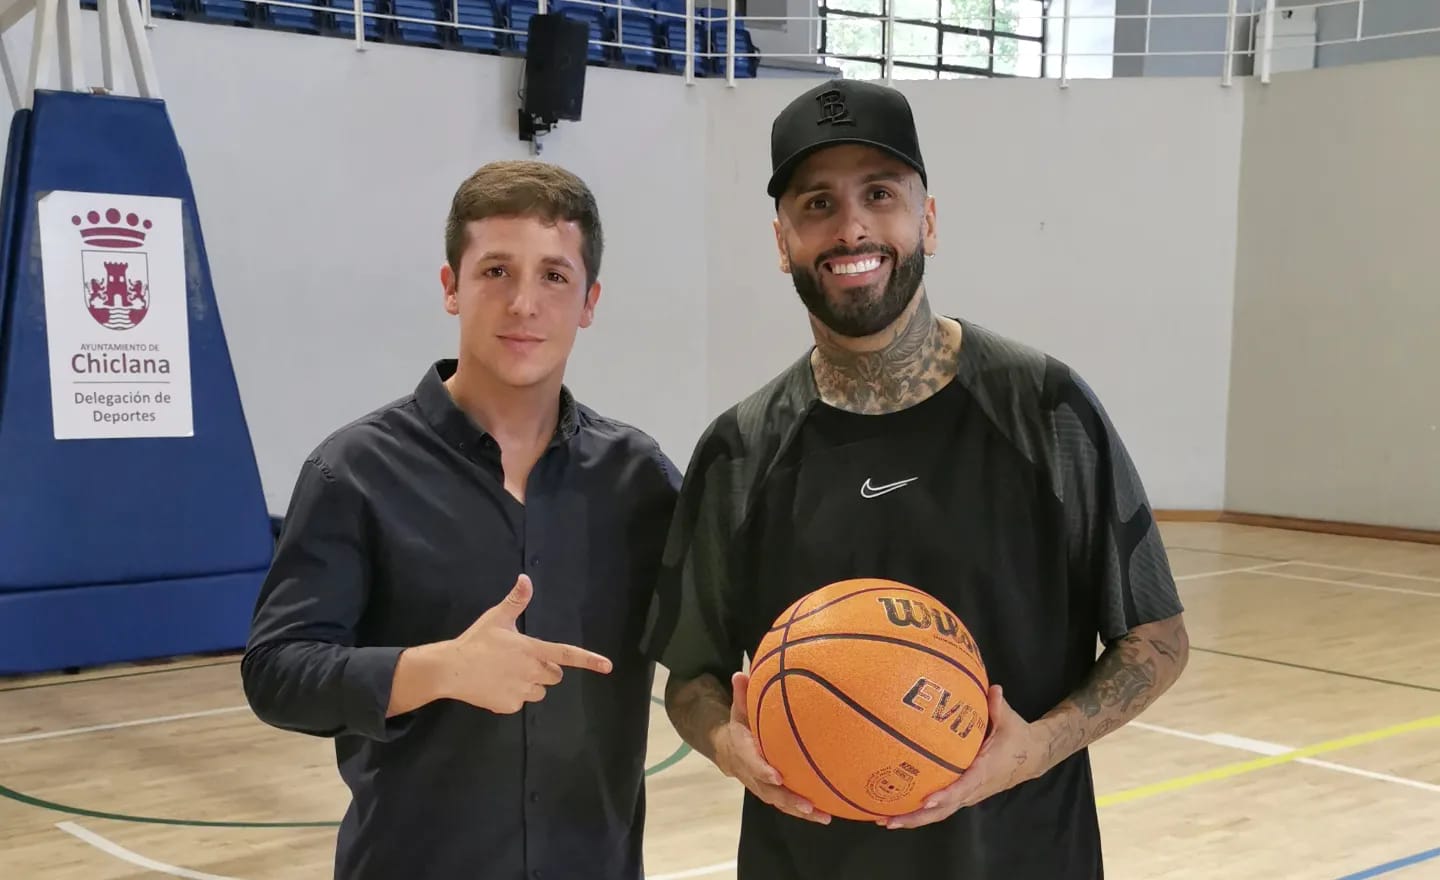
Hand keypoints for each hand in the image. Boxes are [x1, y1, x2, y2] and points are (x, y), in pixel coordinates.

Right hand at [434, 573, 612, 713]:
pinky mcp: (509, 706)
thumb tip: (526, 578)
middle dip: (545, 669)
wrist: (451, 669)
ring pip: (539, 691)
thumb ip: (515, 600)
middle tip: (522, 660)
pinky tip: (496, 685)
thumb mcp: (496, 618)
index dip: (589, 660)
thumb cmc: (476, 641)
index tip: (607, 666)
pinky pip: (520, 702)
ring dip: (531, 684)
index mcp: (532, 649)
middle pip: (555, 675)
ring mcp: (522, 692)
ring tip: (507, 673)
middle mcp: (532, 672)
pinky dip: (512, 696)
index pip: (567, 654)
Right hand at [713, 672, 830, 823]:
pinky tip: (825, 815)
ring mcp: (761, 785)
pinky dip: (803, 812)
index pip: (751, 762)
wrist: (728, 750)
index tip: (777, 776)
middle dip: (787, 799)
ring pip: (779, 801)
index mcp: (743, 750)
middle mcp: (751, 772)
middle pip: (768, 790)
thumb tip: (740, 673)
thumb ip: (741, 693)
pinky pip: (786, 804)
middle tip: (806, 804)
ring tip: (822, 816)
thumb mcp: (738, 709)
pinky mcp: (772, 792)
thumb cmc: (741, 726)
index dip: (762, 770)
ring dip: (799, 811)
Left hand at [882, 684, 1040, 828]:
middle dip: (917, 817)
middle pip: (944, 810)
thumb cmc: (1017, 737)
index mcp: (984, 771)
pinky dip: (920, 811)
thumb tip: (993, 688)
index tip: (926, 800)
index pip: (963, 787)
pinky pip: (941, 806)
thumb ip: (998, 706)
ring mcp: (968, 794)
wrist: (1032, 757)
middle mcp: (974, 788)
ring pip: (940, 812)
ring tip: (884, 820)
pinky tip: (898, 808)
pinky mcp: (964, 794)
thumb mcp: (1009, 720)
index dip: (945, 795)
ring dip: (914, 818)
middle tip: (889, 820)